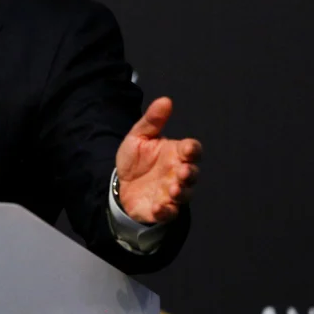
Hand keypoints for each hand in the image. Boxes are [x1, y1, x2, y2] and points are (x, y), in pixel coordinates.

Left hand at [115, 97, 200, 223]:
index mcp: (176, 154)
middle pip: (193, 174)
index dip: (193, 149)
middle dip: (190, 173)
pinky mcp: (161, 209)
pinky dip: (166, 211)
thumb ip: (152, 120)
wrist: (120, 184)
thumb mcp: (139, 136)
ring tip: (173, 189)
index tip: (188, 148)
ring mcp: (171, 193)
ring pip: (184, 194)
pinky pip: (168, 213)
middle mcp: (178, 173)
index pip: (192, 150)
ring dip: (181, 192)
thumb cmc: (136, 159)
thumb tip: (165, 100)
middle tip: (183, 171)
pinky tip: (159, 207)